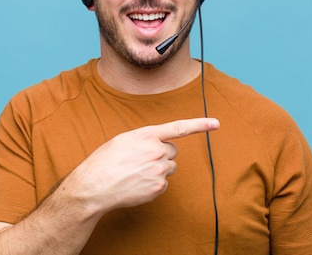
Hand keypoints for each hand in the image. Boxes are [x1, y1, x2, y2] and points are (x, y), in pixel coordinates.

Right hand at [61, 118, 219, 213]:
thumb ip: (145, 138)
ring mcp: (159, 171)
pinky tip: (137, 183)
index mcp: (147, 135)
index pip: (178, 128)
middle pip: (173, 151)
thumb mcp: (123, 140)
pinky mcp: (159, 187)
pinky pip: (164, 183)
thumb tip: (159, 144)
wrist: (95, 186)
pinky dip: (154, 183)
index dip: (199, 125)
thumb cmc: (105, 161)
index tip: (216, 124)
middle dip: (162, 154)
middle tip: (142, 160)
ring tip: (137, 172)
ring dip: (158, 168)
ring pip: (169, 167)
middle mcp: (156, 151)